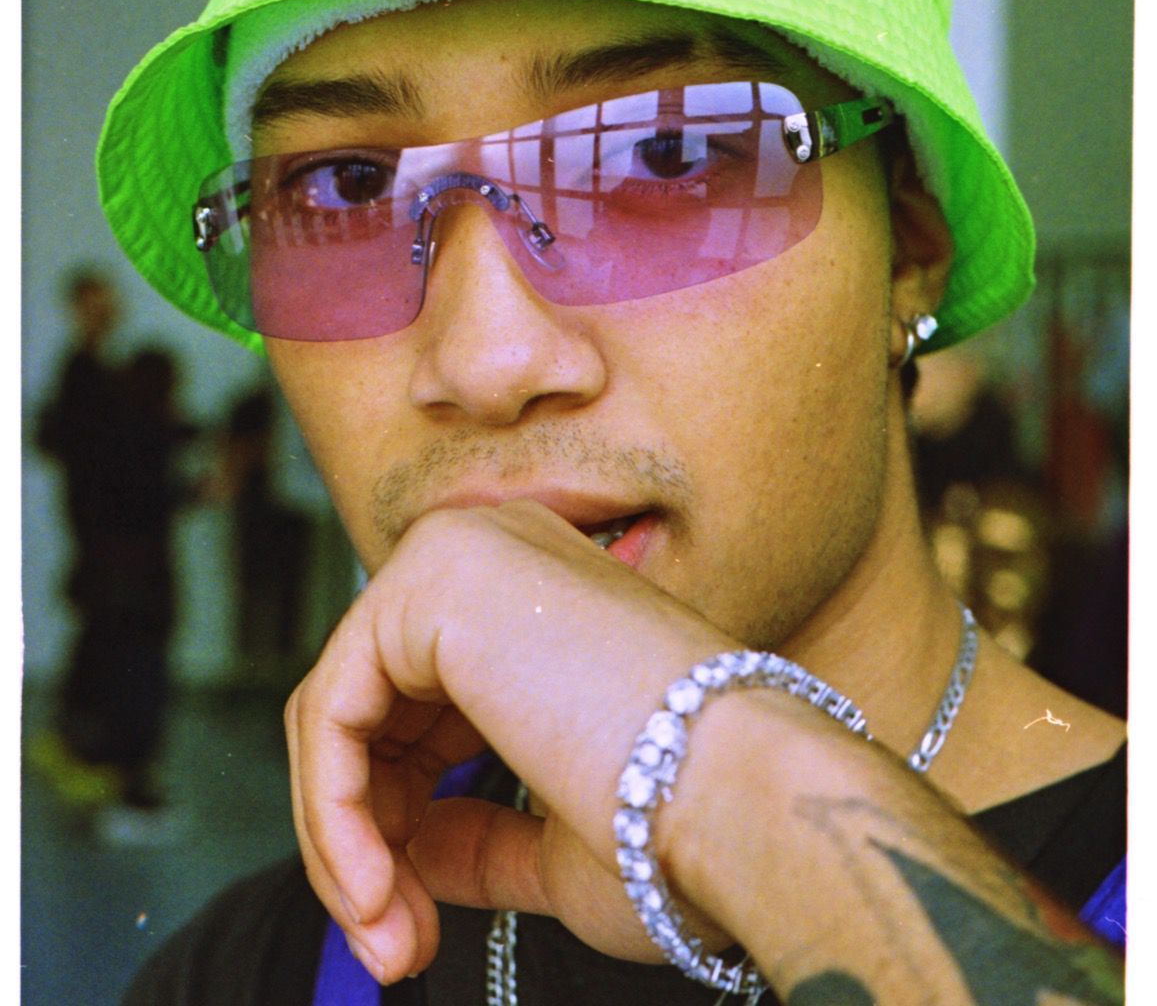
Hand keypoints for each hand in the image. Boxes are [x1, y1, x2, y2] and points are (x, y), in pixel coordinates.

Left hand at [284, 500, 734, 985]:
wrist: (745, 799)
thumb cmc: (683, 823)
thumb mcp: (555, 836)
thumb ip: (474, 831)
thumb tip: (406, 852)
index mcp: (537, 592)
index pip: (419, 700)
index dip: (399, 821)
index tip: (412, 929)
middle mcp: (497, 550)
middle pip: (368, 704)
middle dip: (366, 840)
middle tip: (392, 945)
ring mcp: (462, 552)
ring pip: (338, 710)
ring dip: (344, 842)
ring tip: (387, 936)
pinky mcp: (430, 578)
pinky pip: (329, 708)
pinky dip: (332, 812)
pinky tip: (371, 890)